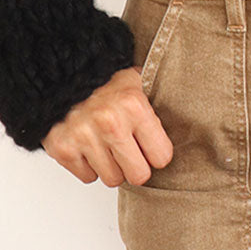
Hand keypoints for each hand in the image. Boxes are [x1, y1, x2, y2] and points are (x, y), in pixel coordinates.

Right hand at [41, 65, 173, 185]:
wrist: (66, 70)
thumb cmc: (107, 79)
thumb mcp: (139, 81)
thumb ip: (158, 105)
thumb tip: (186, 127)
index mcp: (134, 105)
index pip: (161, 157)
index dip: (157, 152)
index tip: (150, 144)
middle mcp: (110, 123)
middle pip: (138, 176)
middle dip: (136, 165)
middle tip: (131, 149)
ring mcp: (85, 137)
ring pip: (112, 179)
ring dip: (112, 165)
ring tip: (108, 142)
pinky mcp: (63, 148)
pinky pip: (88, 177)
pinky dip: (90, 165)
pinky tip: (91, 144)